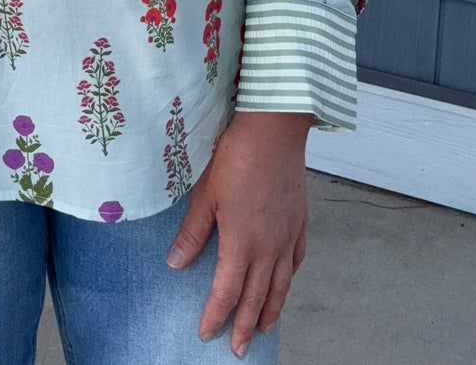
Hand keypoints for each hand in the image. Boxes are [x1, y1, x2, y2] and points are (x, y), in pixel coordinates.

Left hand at [166, 111, 310, 356]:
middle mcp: (269, 247)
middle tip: (239, 349)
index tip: (206, 333)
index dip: (216, 315)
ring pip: (281, 285)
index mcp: (242, 243)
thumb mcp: (206, 194)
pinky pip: (296, 260)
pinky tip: (284, 283)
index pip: (227, 292)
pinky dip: (289, 278)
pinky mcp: (300, 222)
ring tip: (264, 330)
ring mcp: (288, 236)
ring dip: (271, 310)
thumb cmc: (236, 158)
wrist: (274, 132)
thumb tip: (175, 264)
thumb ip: (193, 232)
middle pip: (257, 297)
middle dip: (246, 326)